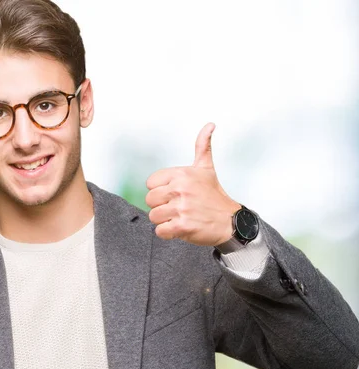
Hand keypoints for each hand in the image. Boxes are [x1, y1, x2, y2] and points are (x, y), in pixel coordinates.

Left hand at [145, 122, 239, 245]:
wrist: (230, 221)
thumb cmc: (214, 195)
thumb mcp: (206, 168)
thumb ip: (202, 146)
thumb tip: (210, 124)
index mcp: (182, 174)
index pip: (150, 183)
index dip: (160, 190)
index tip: (175, 193)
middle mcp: (181, 189)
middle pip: (149, 200)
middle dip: (161, 206)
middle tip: (178, 207)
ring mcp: (182, 208)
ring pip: (153, 216)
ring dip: (164, 220)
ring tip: (180, 217)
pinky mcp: (183, 226)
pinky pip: (160, 231)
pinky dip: (168, 233)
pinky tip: (180, 227)